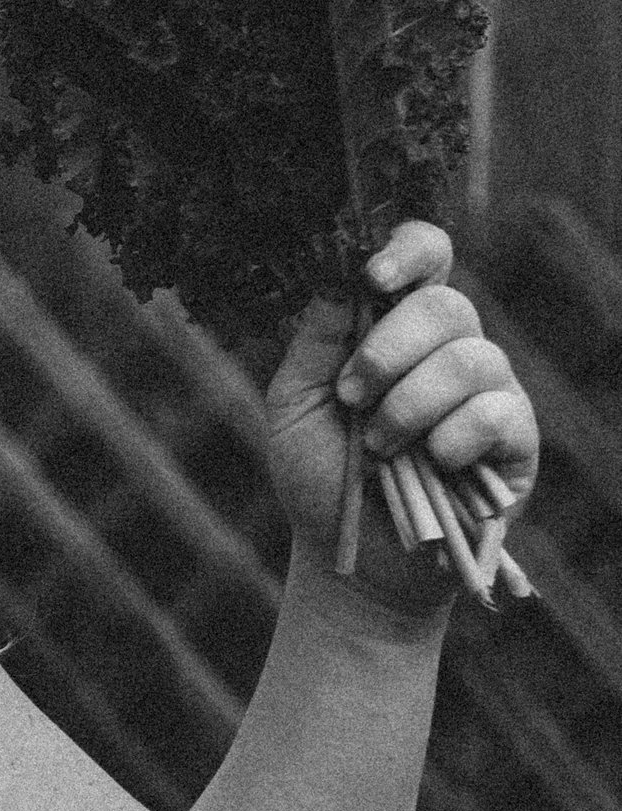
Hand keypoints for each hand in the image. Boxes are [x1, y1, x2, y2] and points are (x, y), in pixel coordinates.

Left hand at [264, 223, 539, 610]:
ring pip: (469, 359)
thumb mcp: (295, 404)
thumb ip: (316, 340)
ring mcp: (489, 391)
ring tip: (376, 449)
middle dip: (388, 350)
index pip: (427, 256)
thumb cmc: (321, 476)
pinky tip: (429, 464)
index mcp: (399, 327)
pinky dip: (451, 437)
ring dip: (409, 406)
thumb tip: (337, 274)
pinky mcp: (516, 440)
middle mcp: (451, 349)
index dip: (408, 250)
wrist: (351, 560)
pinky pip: (496, 412)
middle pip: (447, 305)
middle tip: (352, 398)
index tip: (371, 275)